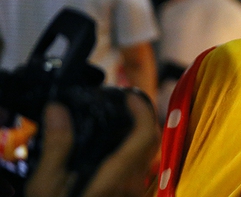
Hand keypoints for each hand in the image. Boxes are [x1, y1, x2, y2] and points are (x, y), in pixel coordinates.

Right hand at [25, 91, 159, 196]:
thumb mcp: (46, 186)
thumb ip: (57, 146)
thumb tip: (58, 109)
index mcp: (115, 178)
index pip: (146, 137)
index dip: (144, 111)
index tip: (131, 96)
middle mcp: (131, 186)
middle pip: (151, 144)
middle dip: (143, 118)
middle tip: (125, 104)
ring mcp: (132, 194)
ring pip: (146, 158)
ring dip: (138, 136)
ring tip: (117, 121)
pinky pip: (138, 172)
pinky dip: (131, 153)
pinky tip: (112, 149)